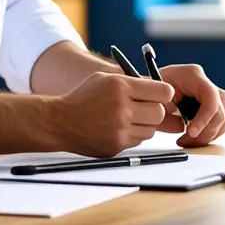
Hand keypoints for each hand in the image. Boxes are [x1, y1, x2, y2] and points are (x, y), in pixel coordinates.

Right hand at [50, 71, 175, 156]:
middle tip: (145, 107)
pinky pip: (138, 141)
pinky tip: (119, 128)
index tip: (161, 94)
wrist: (60, 121)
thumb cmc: (84, 97)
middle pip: (159, 112)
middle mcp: (122, 108)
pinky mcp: (117, 146)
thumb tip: (163, 89)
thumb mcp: (106, 79)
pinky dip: (133, 134)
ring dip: (145, 124)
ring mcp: (119, 130)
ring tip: (129, 117)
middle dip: (155, 109)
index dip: (164, 93)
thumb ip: (133, 81)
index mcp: (121, 87)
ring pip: (151, 129)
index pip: (163, 92)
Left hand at [156, 63, 224, 146]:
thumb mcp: (153, 97)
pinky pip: (221, 122)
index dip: (204, 118)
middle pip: (220, 110)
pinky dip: (210, 134)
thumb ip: (165, 109)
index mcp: (192, 75)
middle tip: (187, 141)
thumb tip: (180, 125)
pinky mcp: (212, 105)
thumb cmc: (151, 90)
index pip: (210, 97)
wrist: (151, 90)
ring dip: (209, 135)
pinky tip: (195, 138)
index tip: (191, 133)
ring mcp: (211, 94)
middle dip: (205, 132)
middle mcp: (205, 83)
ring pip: (223, 118)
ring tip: (189, 142)